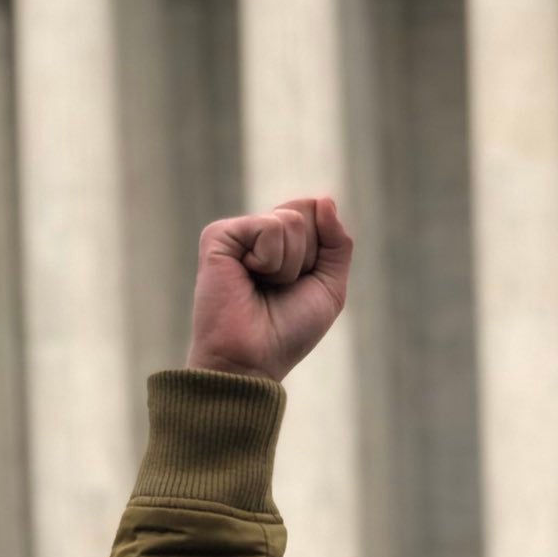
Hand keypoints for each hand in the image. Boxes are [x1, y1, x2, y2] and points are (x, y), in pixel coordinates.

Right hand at [185, 196, 351, 382]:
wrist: (253, 358)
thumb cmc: (288, 331)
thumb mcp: (330, 288)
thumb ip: (338, 243)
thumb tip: (325, 198)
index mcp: (283, 244)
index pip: (318, 214)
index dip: (320, 254)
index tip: (300, 285)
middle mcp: (260, 234)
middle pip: (306, 213)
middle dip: (307, 258)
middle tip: (280, 288)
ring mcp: (239, 232)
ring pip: (290, 220)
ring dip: (289, 264)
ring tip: (264, 286)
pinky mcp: (219, 234)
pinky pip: (269, 226)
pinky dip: (270, 260)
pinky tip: (248, 276)